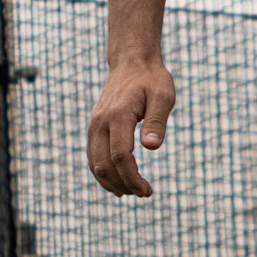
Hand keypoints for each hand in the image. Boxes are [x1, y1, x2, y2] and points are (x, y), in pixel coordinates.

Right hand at [87, 58, 175, 197]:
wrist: (132, 63)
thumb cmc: (151, 80)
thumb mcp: (163, 96)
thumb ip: (157, 122)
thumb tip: (152, 147)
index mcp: (118, 115)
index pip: (120, 156)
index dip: (132, 178)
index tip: (148, 190)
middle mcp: (100, 122)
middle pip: (104, 165)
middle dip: (124, 185)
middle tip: (145, 193)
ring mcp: (94, 126)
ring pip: (95, 164)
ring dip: (112, 183)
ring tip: (134, 192)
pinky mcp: (94, 128)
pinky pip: (93, 157)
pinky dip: (103, 174)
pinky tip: (118, 186)